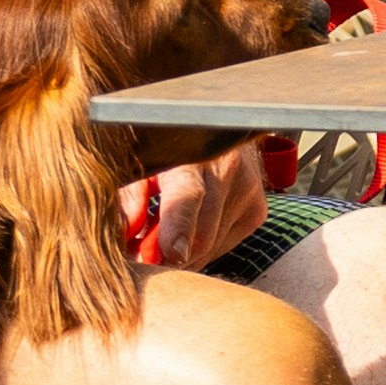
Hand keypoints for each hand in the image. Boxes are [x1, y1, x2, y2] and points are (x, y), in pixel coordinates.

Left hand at [125, 140, 274, 274]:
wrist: (219, 126)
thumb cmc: (169, 146)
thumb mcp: (141, 161)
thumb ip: (130, 196)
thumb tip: (129, 235)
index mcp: (190, 154)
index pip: (188, 194)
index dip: (179, 227)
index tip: (172, 255)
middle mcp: (226, 170)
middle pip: (201, 237)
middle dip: (168, 258)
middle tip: (142, 258)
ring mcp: (246, 191)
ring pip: (211, 247)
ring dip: (184, 253)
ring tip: (163, 238)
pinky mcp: (256, 209)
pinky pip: (223, 245)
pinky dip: (202, 247)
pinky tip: (191, 228)